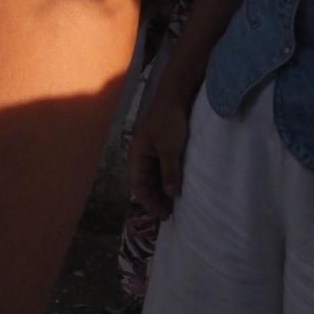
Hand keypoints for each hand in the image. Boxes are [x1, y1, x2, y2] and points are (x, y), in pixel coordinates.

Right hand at [129, 86, 192, 218]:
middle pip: (144, 184)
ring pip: (152, 178)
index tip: (164, 216)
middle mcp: (140, 156)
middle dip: (155, 200)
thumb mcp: (170, 148)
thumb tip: (170, 194)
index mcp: (136, 155)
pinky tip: (176, 188)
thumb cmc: (169, 121)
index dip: (149, 202)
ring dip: (161, 192)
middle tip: (171, 214)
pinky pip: (161, 170)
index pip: (138, 186)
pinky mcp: (161, 149)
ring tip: (174, 205)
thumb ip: (170, 171)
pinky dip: (167, 181)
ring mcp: (150, 152)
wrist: (175, 97)